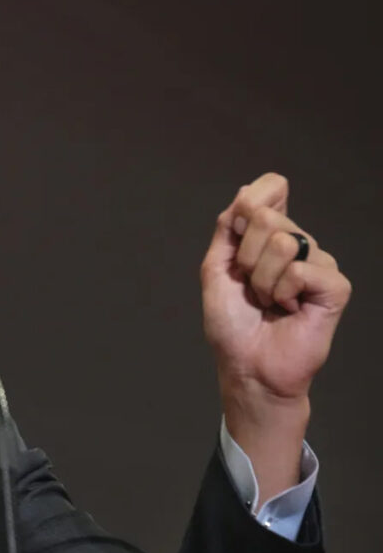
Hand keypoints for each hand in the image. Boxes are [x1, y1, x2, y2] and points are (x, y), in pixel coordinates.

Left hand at [200, 173, 350, 504]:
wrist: (246, 365)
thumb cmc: (232, 324)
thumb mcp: (217, 270)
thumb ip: (228, 230)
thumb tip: (245, 191)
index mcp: (269, 236)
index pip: (271, 187)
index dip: (254, 199)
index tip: (239, 228)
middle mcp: (298, 244)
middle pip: (268, 217)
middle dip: (245, 257)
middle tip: (249, 287)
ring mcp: (319, 263)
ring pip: (284, 244)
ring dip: (261, 280)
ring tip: (267, 302)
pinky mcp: (334, 286)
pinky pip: (301, 270)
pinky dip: (282, 292)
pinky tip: (287, 310)